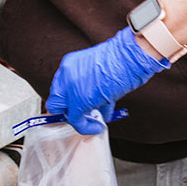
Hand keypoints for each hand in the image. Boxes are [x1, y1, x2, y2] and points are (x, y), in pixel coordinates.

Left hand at [46, 26, 170, 134]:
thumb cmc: (121, 59)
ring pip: (66, 112)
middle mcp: (66, 74)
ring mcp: (70, 88)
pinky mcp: (78, 102)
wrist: (129, 58)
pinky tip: (97, 127)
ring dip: (80, 119)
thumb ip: (93, 86)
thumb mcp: (101, 70)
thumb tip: (96, 103)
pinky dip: (86, 128)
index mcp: (70, 63)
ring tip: (94, 122)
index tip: (75, 105)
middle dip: (69, 111)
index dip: (68, 99)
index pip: (60, 87)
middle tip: (82, 116)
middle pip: (57, 101)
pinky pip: (76, 120)